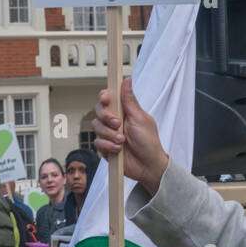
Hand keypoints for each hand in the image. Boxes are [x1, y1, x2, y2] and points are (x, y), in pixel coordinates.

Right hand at [92, 79, 168, 193]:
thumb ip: (130, 100)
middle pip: (99, 111)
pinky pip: (97, 142)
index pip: (109, 98)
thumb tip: (127, 80)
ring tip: (122, 141)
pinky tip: (118, 150)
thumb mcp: (140, 118)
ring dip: (109, 135)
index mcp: (124, 111)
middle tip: (118, 124)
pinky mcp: (104, 146)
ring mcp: (109, 133)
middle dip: (107, 118)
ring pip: (96, 127)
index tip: (106, 98)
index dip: (104, 96)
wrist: (148, 165)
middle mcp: (115, 120)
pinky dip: (108, 146)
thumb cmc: (149, 142)